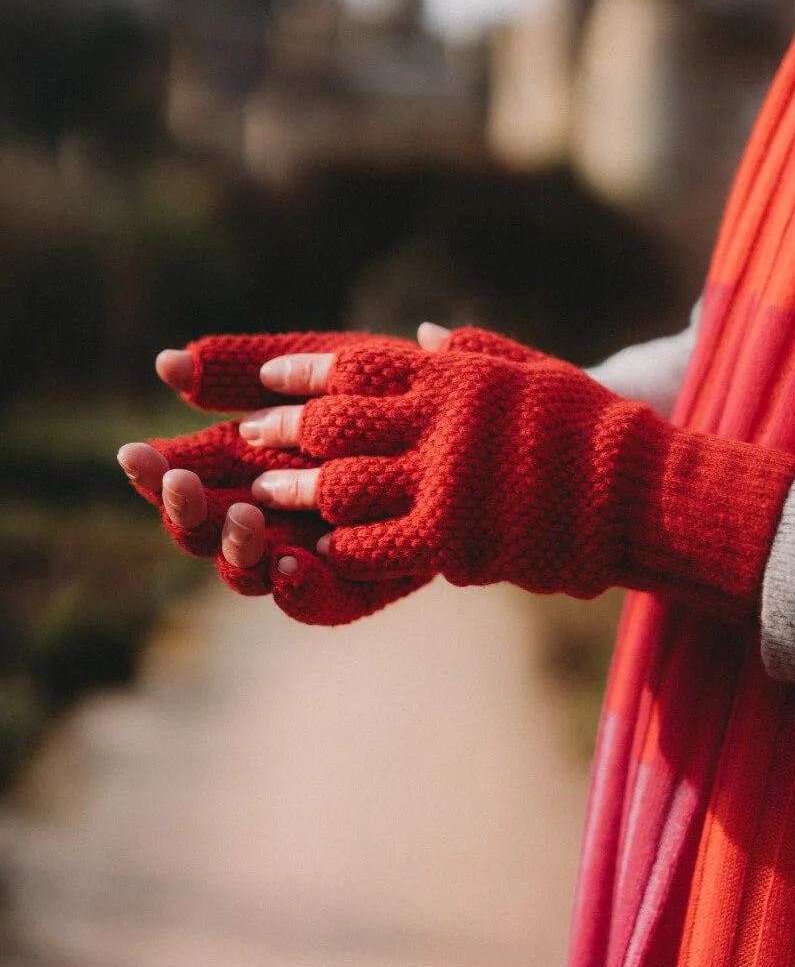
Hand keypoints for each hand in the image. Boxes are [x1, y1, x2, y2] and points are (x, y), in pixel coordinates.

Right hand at [116, 325, 448, 624]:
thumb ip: (247, 367)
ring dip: (237, 550)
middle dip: (186, 513)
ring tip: (244, 519)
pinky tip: (294, 562)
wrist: (485, 427)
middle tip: (183, 488)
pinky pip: (318, 603)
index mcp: (250, 465)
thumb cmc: (394, 389)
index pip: (183, 477)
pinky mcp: (358, 583)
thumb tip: (165, 363)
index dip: (155, 472)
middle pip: (204, 531)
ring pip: (249, 572)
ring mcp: (310, 551)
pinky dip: (300, 588)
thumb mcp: (321, 367)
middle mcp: (270, 514)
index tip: (137, 453)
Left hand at [245, 327, 794, 624]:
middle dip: (284, 432)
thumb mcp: (532, 371)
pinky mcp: (452, 535)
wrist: (642, 492)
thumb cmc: (590, 428)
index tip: (268, 381)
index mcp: (455, 377)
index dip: (303, 374)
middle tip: (250, 441)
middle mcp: (441, 421)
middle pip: (334, 423)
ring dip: (298, 492)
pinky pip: (374, 542)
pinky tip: (322, 547)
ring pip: (341, 484)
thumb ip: (472, 352)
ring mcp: (444, 479)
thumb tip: (423, 333)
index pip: (356, 365)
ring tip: (263, 497)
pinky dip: (341, 545)